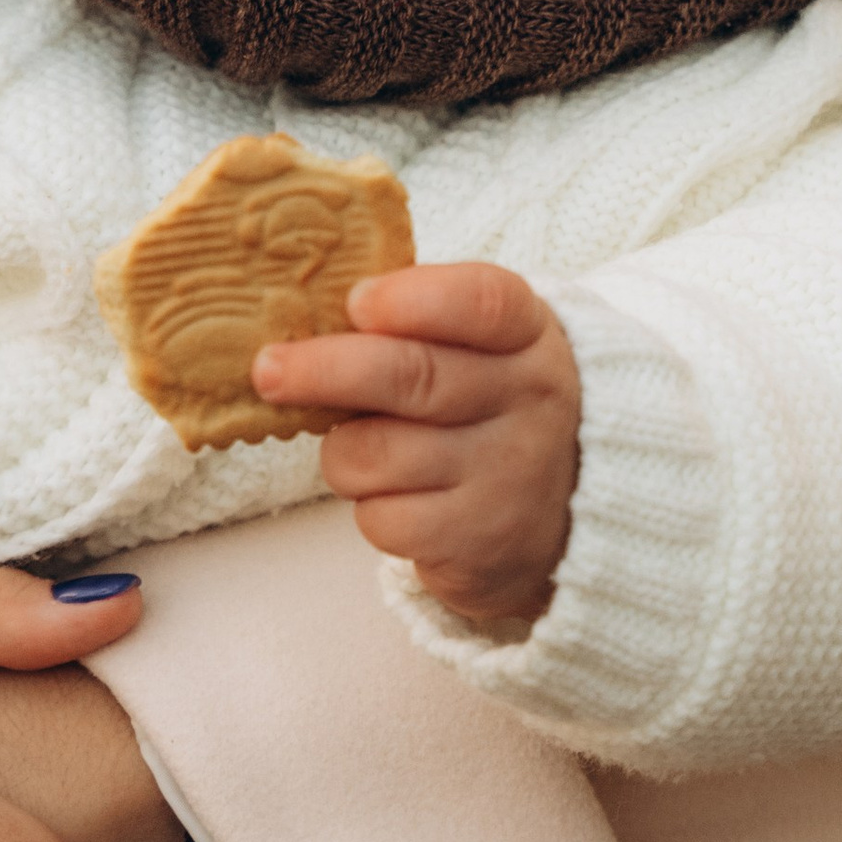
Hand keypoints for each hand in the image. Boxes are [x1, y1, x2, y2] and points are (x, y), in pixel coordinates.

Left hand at [254, 262, 579, 630]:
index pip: (479, 302)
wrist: (572, 511)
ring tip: (364, 449)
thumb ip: (414, 323)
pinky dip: (370, 507)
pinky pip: (382, 518)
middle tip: (269, 370)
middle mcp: (530, 400)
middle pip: (411, 376)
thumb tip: (305, 317)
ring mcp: (508, 475)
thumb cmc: (490, 406)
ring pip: (375, 453)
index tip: (355, 302)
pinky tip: (400, 497)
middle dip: (324, 370)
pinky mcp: (479, 542)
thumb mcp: (482, 347)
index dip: (410, 299)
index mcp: (527, 334)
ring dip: (344, 452)